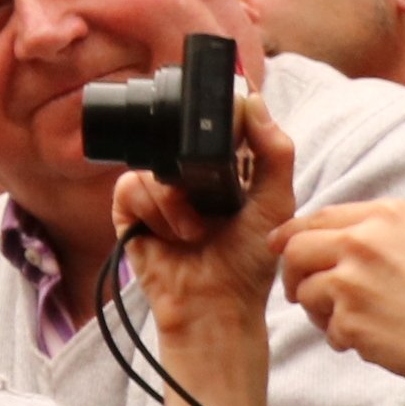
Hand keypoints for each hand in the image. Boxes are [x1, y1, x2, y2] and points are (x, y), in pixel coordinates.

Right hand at [113, 88, 298, 348]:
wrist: (214, 303)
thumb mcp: (275, 203)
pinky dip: (152, 211)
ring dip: (176, 203)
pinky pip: (129, 186)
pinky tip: (170, 235)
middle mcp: (187, 177)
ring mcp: (156, 194)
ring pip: (152, 166)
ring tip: (194, 232)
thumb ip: (276, 152)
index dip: (215, 123)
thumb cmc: (247, 262)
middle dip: (193, 169)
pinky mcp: (128, 211)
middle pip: (175, 141)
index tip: (223, 130)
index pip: (211, 128)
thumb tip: (253, 102)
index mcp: (224, 170)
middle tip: (213, 199)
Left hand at [277, 198, 404, 405]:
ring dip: (319, 311)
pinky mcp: (349, 317)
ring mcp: (352, 278)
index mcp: (387, 215)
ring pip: (304, 290)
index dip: (293, 235)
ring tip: (353, 323)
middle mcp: (363, 240)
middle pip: (296, 249)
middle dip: (293, 273)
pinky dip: (342, 338)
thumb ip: (374, 235)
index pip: (318, 217)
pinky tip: (373, 342)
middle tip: (300, 294)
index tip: (280, 248)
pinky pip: (326, 328)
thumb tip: (319, 238)